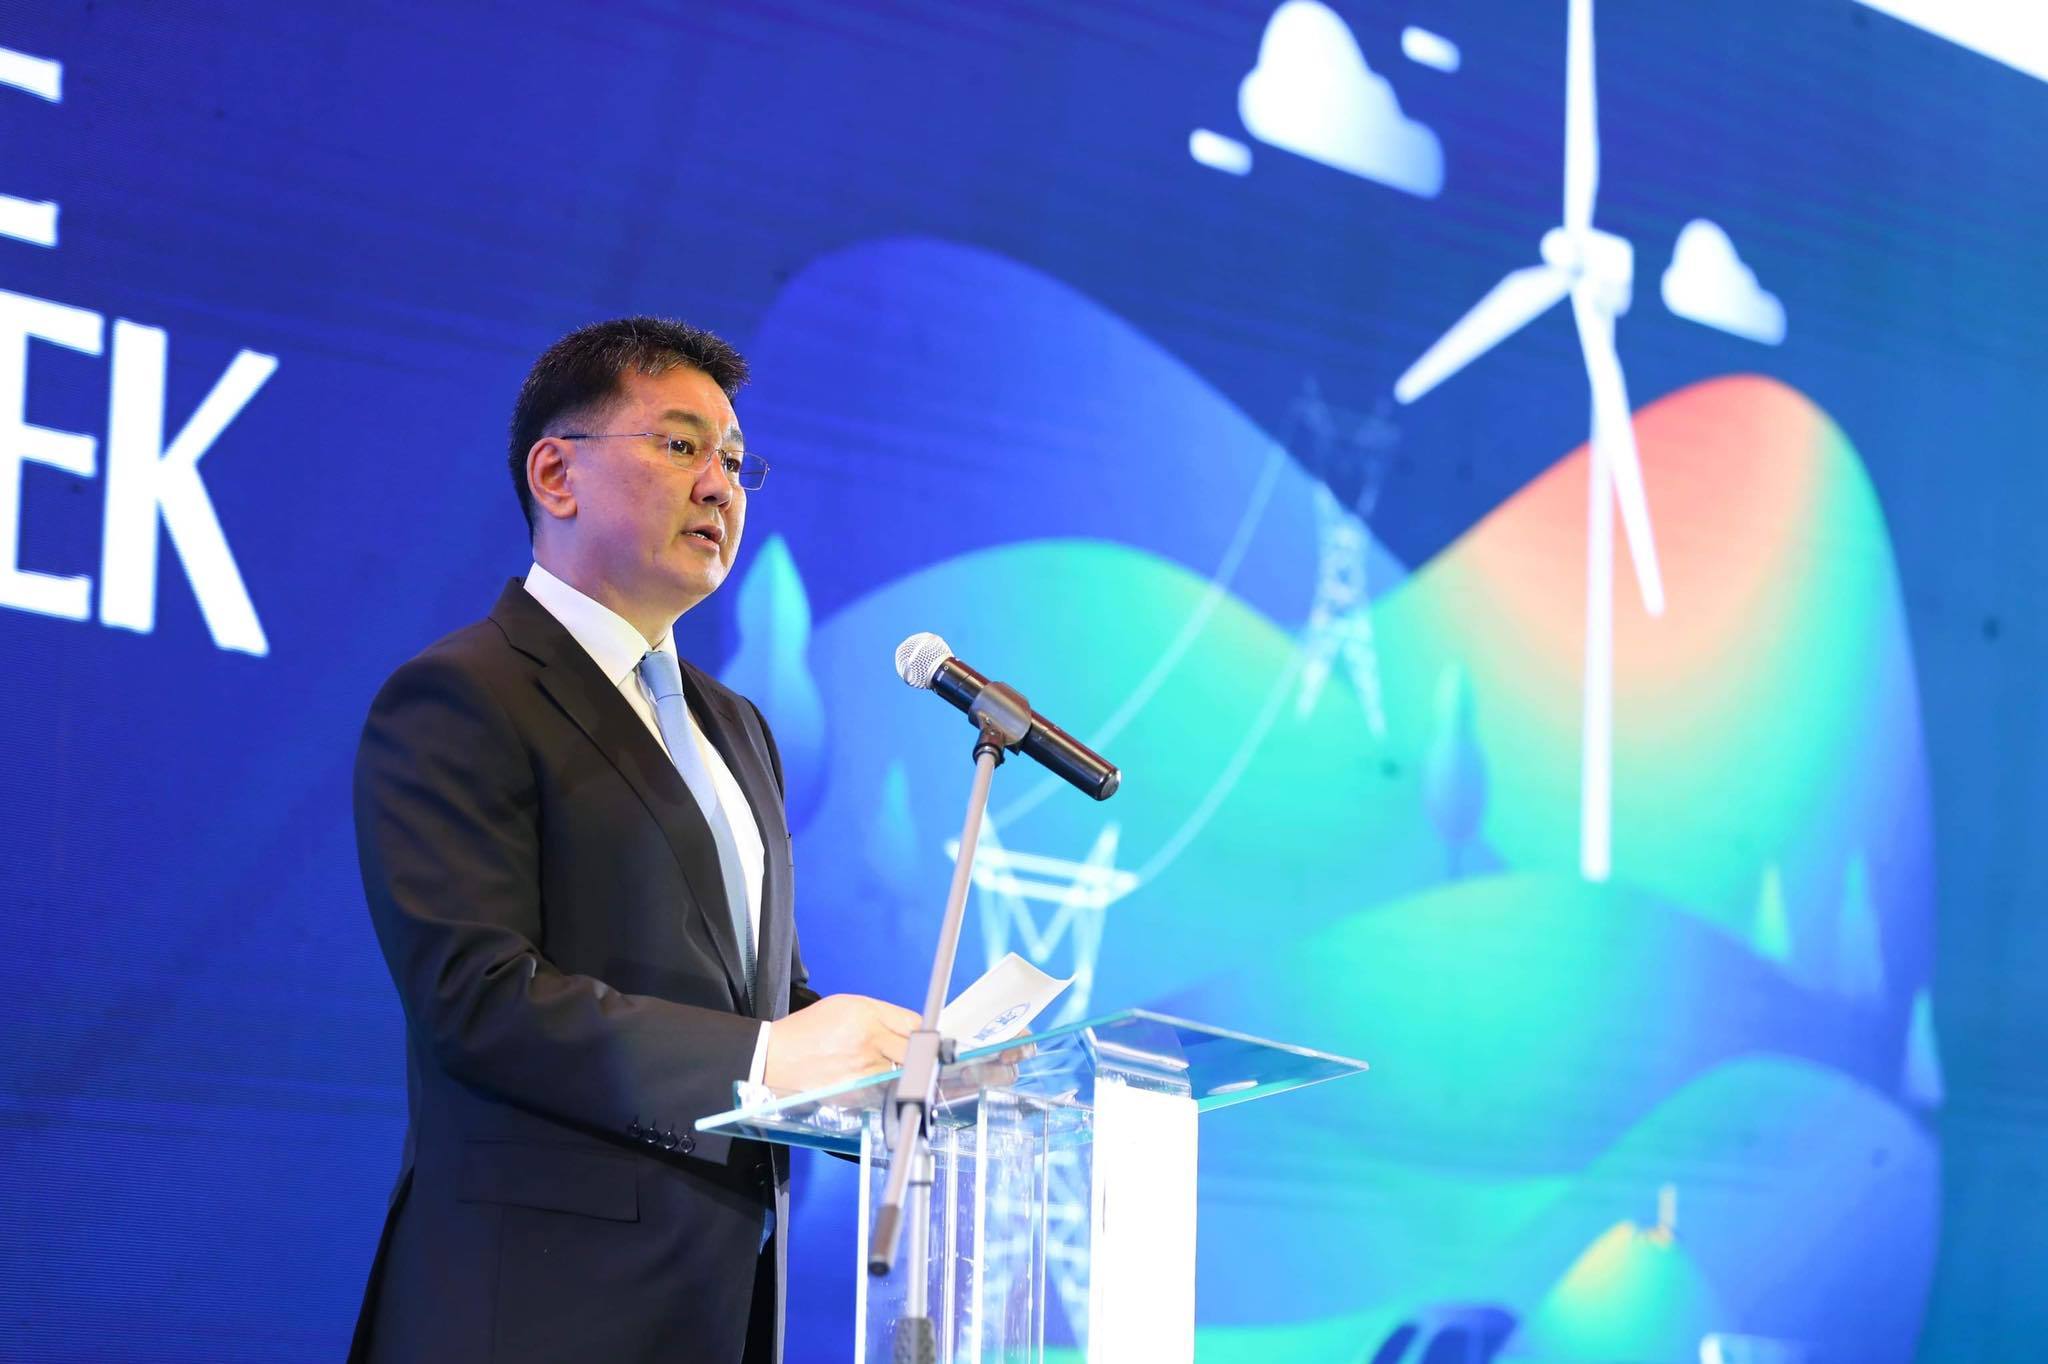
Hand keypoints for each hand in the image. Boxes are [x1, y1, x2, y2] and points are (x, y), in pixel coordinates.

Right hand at [764, 994, 920, 1092]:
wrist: (776, 1058)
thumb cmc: (808, 1030)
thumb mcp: (845, 1006)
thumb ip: (881, 1015)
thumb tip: (912, 1028)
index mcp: (866, 1014)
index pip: (914, 1024)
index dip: (919, 1033)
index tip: (921, 1039)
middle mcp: (868, 1041)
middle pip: (914, 1051)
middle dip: (915, 1054)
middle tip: (908, 1056)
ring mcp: (864, 1069)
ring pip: (900, 1073)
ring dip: (894, 1072)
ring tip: (871, 1066)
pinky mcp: (857, 1093)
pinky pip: (882, 1090)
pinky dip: (878, 1087)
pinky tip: (861, 1078)